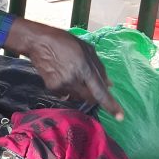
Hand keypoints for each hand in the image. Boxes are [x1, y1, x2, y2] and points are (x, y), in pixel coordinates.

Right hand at [4, 18, 124, 119]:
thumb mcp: (87, 49)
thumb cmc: (65, 42)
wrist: (38, 42)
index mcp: (85, 68)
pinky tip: (63, 75)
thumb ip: (99, 68)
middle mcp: (74, 80)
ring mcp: (62, 85)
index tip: (120, 117)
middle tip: (91, 85)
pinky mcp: (52, 88)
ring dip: (81, 91)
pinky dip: (69, 89)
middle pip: (90, 98)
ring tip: (73, 74)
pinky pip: (66, 94)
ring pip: (78, 97)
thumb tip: (109, 85)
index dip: (111, 105)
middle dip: (94, 95)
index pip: (100, 92)